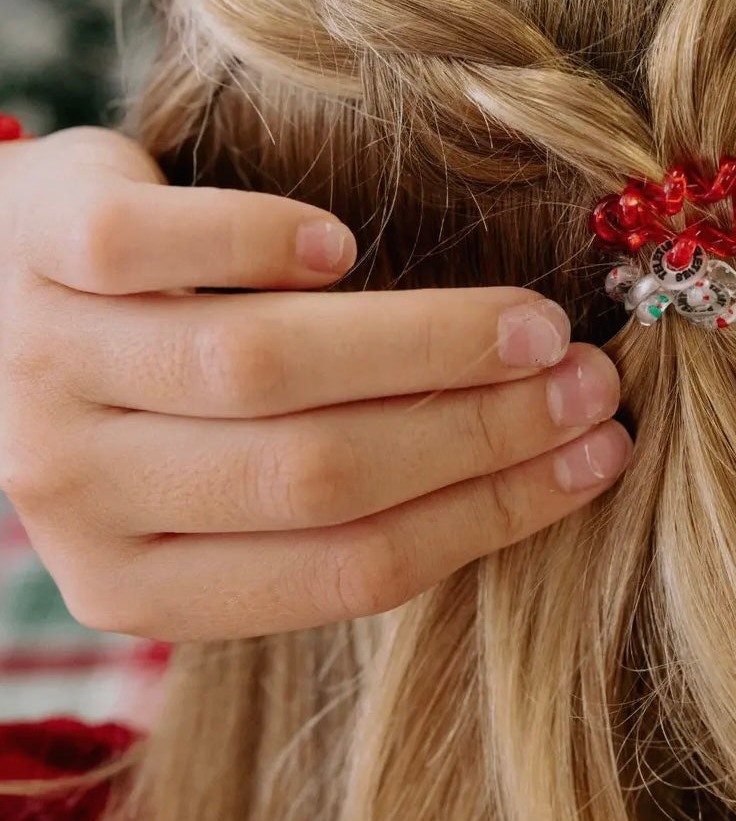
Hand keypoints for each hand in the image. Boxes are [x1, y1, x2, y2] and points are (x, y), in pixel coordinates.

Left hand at [0, 128, 627, 640]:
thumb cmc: (138, 389)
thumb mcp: (212, 475)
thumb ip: (325, 491)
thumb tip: (525, 462)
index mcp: (137, 578)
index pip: (346, 565)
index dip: (491, 512)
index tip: (595, 458)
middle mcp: (81, 486)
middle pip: (317, 471)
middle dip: (480, 430)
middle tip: (589, 383)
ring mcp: (51, 360)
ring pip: (254, 366)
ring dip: (416, 343)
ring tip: (528, 320)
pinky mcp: (37, 244)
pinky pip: (142, 248)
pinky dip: (254, 243)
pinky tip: (339, 245)